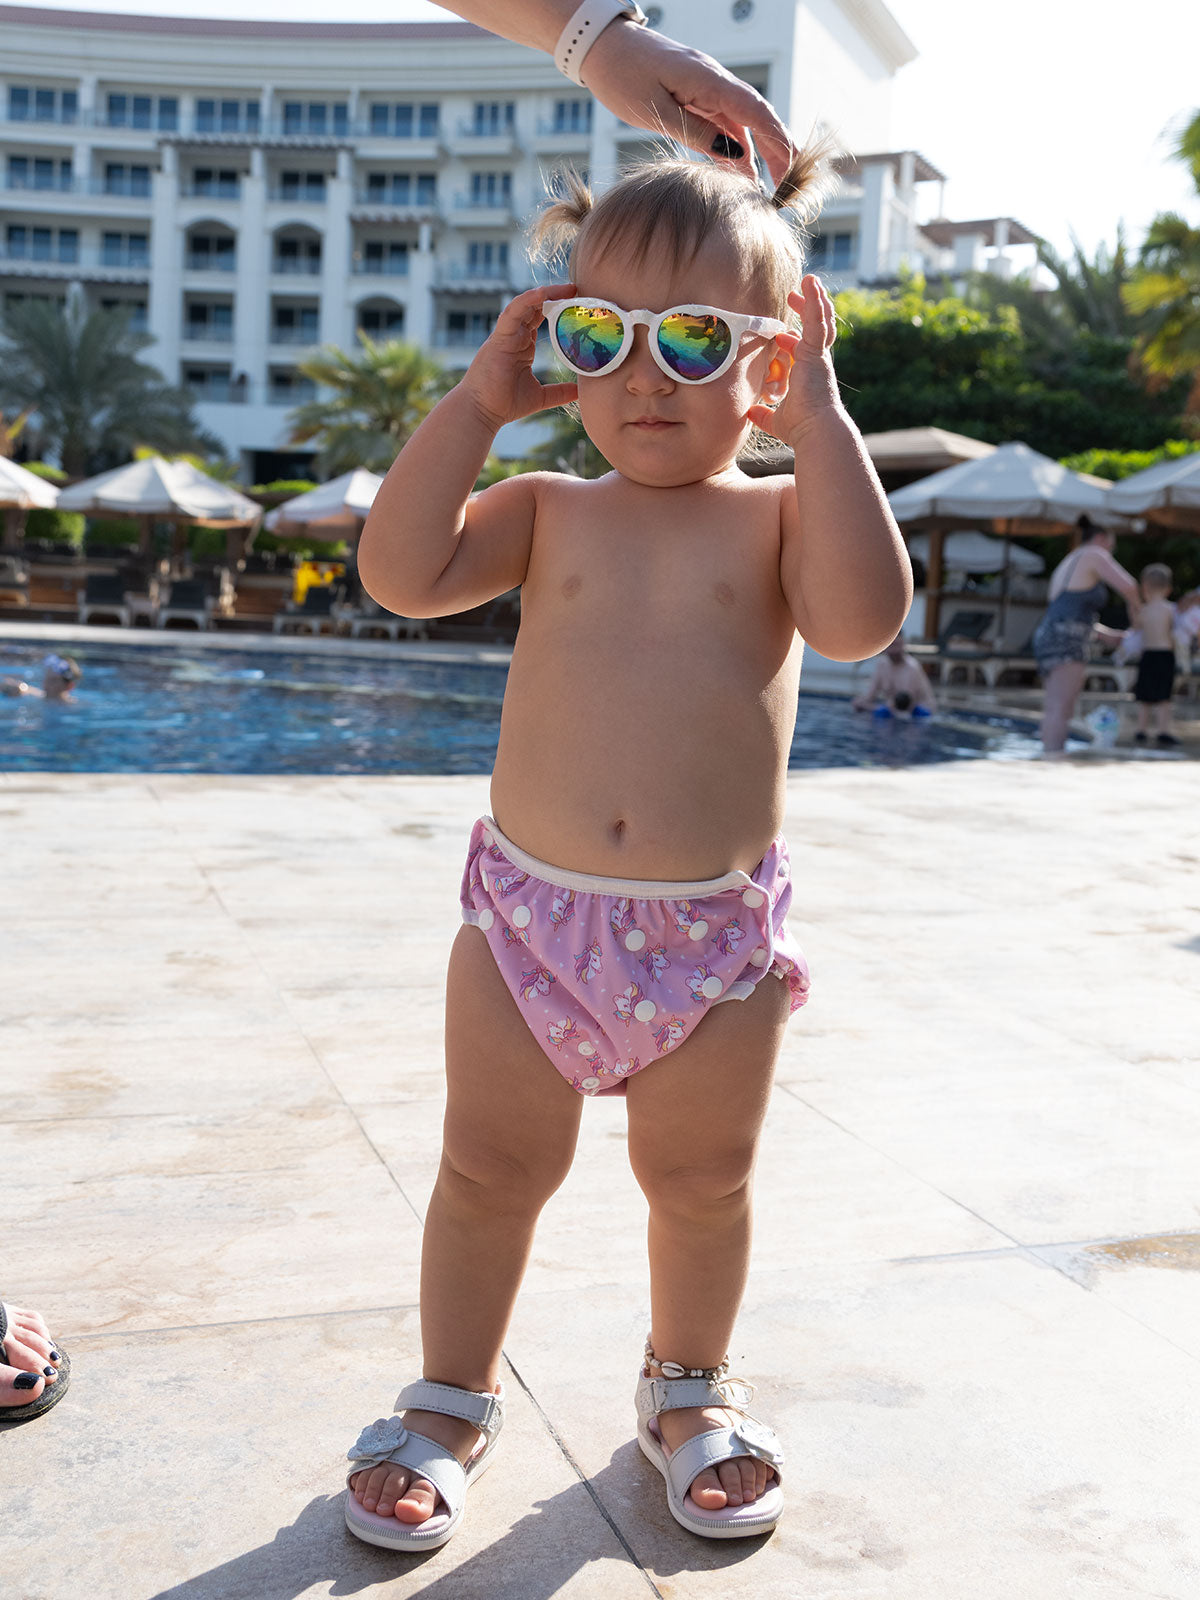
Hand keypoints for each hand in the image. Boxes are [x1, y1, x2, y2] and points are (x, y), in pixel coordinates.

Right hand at [459, 283, 579, 430]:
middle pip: (535, 308)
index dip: (557, 308)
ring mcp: (506, 336)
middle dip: (554, 296)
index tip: (577, 302)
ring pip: (525, 306)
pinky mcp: (499, 339)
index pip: (540, 319)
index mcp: (523, 346)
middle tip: (576, 289)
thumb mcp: (541, 396)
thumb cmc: (505, 404)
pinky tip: (542, 293)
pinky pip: (512, 312)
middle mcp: (514, 337)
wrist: (482, 412)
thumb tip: (582, 393)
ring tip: (566, 288)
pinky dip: (526, 301)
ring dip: (544, 294)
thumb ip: (560, 392)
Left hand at [582, 23, 795, 186]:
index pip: (756, 112)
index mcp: (708, 80)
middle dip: (778, 151)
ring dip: (758, 154)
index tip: (792, 170)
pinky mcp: (698, 95)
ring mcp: (708, 87)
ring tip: (767, 189)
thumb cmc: (622, 75)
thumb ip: (696, 133)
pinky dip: (735, 147)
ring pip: (743, 123)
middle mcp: (716, 81)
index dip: (778, 142)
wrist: (603, 46)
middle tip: (788, 187)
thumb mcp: (655, 111)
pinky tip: (739, 173)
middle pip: (759, 118)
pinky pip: (724, 123)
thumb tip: (735, 155)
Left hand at [746, 276, 842, 445]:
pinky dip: (814, 300)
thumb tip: (750, 414)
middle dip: (806, 311)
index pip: (802, 350)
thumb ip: (764, 415)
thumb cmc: (800, 428)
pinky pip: (816, 320)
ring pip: (820, 319)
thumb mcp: (776, 419)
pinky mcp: (816, 351)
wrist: (816, 429)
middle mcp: (816, 362)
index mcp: (808, 375)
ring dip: (814, 298)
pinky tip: (810, 283)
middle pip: (815, 329)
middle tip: (794, 297)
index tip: (780, 335)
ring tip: (809, 280)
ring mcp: (818, 355)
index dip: (792, 341)